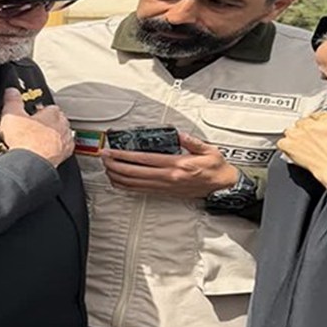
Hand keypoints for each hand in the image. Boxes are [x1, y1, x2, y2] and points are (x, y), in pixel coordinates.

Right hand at [0, 88, 73, 166]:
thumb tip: (11, 91)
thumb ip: (12, 101)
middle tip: (37, 126)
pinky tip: (48, 151)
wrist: (30, 165)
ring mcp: (64, 142)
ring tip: (42, 139)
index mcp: (52, 114)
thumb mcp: (12, 116)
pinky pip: (64, 149)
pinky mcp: (64, 156)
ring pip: (63, 134)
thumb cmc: (23, 141)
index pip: (50, 107)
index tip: (33, 114)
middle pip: (59, 120)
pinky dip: (58, 148)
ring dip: (55, 135)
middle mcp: (62, 127)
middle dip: (50, 122)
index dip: (40, 110)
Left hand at [101, 132, 238, 196]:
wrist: (222, 187)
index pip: (144, 159)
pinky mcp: (164, 193)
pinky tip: (118, 181)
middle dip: (115, 165)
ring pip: (135, 184)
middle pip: (134, 172)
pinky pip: (141, 190)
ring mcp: (165, 187)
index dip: (124, 156)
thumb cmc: (216, 168)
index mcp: (177, 165)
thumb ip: (191, 141)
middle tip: (103, 158)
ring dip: (118, 176)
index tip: (112, 151)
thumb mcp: (208, 150)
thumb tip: (178, 134)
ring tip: (107, 168)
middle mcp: (168, 177)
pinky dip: (126, 186)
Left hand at [277, 107, 326, 187]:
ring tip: (303, 144)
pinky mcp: (293, 150)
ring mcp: (302, 137)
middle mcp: (313, 126)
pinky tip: (292, 151)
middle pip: (304, 122)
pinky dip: (285, 146)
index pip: (319, 115)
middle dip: (308, 129)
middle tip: (314, 139)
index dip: (320, 123)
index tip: (323, 130)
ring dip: (295, 136)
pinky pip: (282, 143)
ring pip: (291, 130)